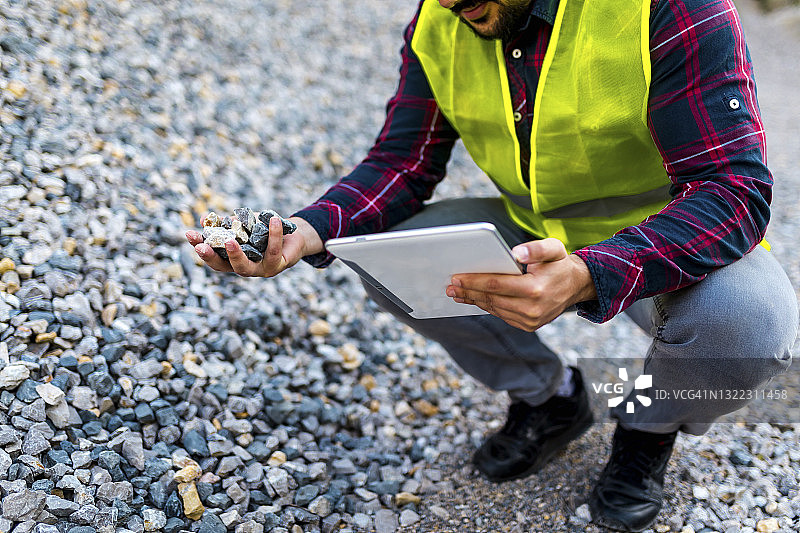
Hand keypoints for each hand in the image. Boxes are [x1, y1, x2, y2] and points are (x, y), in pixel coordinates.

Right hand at [186, 216, 323, 276]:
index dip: (200, 247)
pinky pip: (272, 250)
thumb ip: (225, 223)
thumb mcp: (244, 224)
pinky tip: (273, 220)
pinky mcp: (277, 265)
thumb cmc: (264, 231)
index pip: (212, 256)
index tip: (190, 234)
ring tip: (230, 240)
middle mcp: (244, 268)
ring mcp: (260, 270)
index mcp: (233, 259)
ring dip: (236, 254)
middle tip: (202, 245)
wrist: (292, 237)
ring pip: (245, 267)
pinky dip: (273, 234)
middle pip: (223, 267)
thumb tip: (204, 218)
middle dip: (211, 256)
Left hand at [446, 238, 596, 330]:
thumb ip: (535, 248)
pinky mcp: (528, 325)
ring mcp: (530, 320)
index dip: (474, 281)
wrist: (576, 285)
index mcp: (536, 289)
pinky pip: (501, 315)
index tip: (457, 277)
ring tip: (457, 292)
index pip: (496, 285)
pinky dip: (486, 306)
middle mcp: (532, 309)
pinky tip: (474, 299)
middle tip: (450, 285)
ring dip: (474, 300)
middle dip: (468, 291)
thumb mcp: (553, 248)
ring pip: (494, 309)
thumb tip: (515, 252)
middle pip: (491, 299)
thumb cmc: (559, 264)